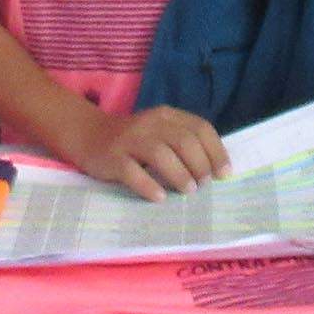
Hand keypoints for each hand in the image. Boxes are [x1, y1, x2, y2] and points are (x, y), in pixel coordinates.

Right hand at [76, 106, 230, 202]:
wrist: (89, 135)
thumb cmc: (133, 140)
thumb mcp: (159, 133)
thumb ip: (182, 144)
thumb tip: (214, 171)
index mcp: (167, 116)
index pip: (200, 127)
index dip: (216, 151)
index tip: (224, 173)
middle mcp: (150, 123)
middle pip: (183, 140)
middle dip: (199, 164)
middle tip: (204, 185)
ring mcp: (129, 140)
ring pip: (160, 154)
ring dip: (179, 174)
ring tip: (187, 191)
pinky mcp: (112, 158)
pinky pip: (132, 172)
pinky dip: (148, 186)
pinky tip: (159, 197)